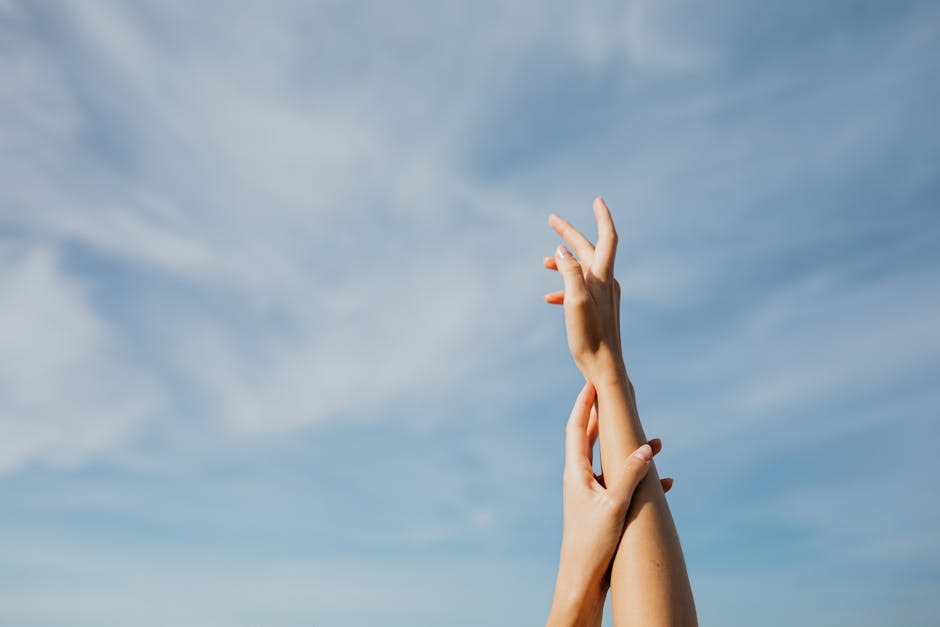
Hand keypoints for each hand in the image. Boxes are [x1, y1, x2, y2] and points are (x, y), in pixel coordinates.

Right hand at [544, 197, 624, 387]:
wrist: (605, 368)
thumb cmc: (590, 338)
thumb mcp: (575, 302)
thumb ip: (569, 272)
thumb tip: (561, 249)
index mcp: (602, 277)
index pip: (607, 237)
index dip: (602, 217)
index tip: (596, 199)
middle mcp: (606, 282)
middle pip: (588, 249)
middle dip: (570, 234)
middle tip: (552, 219)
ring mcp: (603, 296)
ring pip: (581, 269)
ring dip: (563, 262)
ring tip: (543, 262)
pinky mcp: (598, 309)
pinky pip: (579, 289)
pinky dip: (564, 287)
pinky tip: (548, 298)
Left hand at [548, 381, 666, 625]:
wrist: (582, 580)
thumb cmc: (592, 543)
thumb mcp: (614, 505)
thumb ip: (629, 475)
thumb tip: (646, 447)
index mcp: (576, 472)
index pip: (577, 428)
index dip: (584, 404)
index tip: (591, 382)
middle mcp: (581, 479)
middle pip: (593, 440)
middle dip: (607, 420)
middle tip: (619, 399)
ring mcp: (592, 494)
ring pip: (613, 463)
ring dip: (632, 451)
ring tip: (658, 442)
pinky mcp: (604, 510)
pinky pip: (624, 486)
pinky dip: (642, 480)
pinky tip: (664, 483)